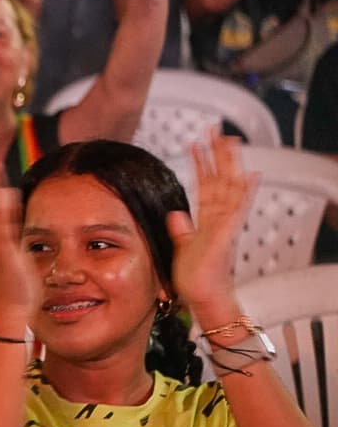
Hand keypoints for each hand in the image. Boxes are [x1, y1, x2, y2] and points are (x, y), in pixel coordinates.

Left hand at [168, 134, 254, 315]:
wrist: (204, 299)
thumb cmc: (196, 278)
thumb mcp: (182, 248)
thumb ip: (181, 230)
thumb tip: (175, 214)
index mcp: (207, 221)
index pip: (205, 185)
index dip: (201, 164)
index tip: (196, 143)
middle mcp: (219, 219)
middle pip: (220, 179)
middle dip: (217, 154)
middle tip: (215, 128)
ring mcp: (225, 226)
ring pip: (230, 187)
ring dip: (229, 164)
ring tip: (228, 140)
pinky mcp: (226, 235)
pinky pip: (237, 210)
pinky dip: (245, 193)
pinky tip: (251, 176)